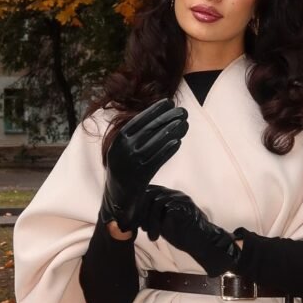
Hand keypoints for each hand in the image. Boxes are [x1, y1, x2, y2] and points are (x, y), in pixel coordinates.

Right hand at [100, 100, 187, 230]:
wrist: (117, 199)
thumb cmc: (124, 171)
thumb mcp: (123, 150)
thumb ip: (135, 137)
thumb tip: (158, 118)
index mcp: (117, 140)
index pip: (139, 120)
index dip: (155, 110)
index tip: (169, 102)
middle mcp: (122, 150)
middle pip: (149, 129)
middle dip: (167, 118)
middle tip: (183, 111)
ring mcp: (131, 163)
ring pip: (155, 143)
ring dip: (172, 131)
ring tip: (185, 124)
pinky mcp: (139, 175)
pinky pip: (157, 160)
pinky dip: (168, 150)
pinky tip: (178, 142)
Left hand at [138, 185, 240, 276]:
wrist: (202, 243)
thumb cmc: (182, 235)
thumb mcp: (161, 225)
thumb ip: (149, 217)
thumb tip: (132, 217)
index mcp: (169, 196)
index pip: (147, 191)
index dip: (136, 205)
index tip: (132, 221)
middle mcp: (174, 194)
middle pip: (149, 193)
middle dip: (140, 212)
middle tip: (138, 228)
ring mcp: (180, 198)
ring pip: (156, 201)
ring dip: (149, 221)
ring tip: (151, 236)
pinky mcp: (184, 206)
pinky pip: (165, 210)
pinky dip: (156, 225)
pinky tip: (155, 236)